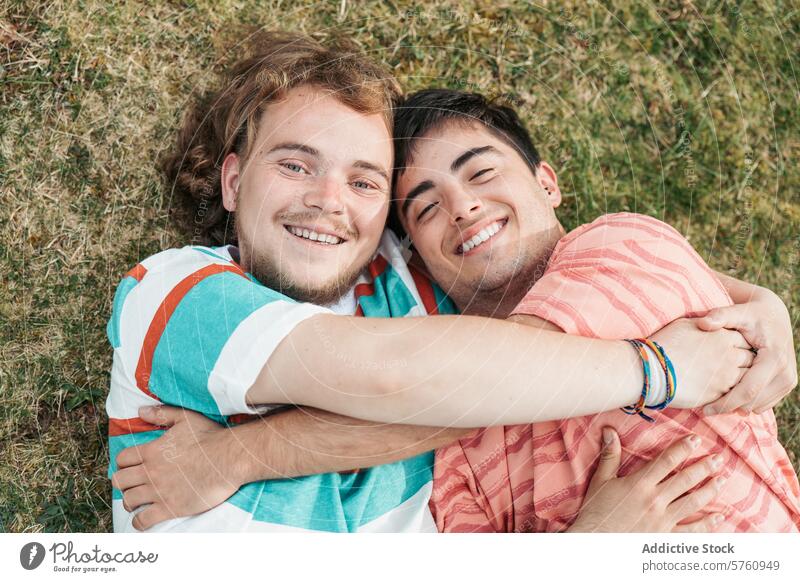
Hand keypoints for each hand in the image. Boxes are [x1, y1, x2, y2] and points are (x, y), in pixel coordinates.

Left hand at [112, 406, 245, 530]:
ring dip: (130, 502)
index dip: (124, 463)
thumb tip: (141, 411)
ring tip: (137, 503)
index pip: (123, 459)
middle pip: (120, 481)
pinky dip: (140, 522)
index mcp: (152, 451)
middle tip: (132, 484)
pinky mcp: (170, 507)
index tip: (131, 466)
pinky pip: (144, 520)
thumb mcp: (186, 418)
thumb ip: (162, 414)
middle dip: (123, 483)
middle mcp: (151, 472)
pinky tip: (144, 520)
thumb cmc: (210, 438)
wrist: (228, 459)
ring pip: (129, 501)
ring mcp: (159, 491)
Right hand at [567, 429, 724, 531]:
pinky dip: (707, 524)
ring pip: (693, 502)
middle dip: (704, 467)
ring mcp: (662, 519)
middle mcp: (655, 500)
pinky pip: (691, 530)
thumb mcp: (601, 480)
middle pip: (685, 479)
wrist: (595, 541)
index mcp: (640, 484)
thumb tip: (609, 430)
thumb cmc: (596, 510)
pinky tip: (719, 517)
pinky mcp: (665, 536)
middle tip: (718, 458)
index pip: (666, 461)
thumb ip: (610, 455)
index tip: (696, 439)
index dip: (683, 448)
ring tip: (722, 480)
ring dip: (710, 490)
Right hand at [650, 318, 754, 408]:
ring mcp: (727, 375)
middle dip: (746, 361)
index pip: (744, 338)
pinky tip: (728, 393)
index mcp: (722, 335)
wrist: (654, 369)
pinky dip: (735, 394)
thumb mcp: (684, 325)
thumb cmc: (665, 344)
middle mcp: (730, 354)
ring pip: (747, 378)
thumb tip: (708, 323)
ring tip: (735, 381)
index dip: (740, 344)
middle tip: (739, 365)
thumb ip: (703, 324)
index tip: (735, 348)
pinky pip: (736, 394)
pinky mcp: (720, 393)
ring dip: (743, 380)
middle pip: (750, 358)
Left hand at [695, 290, 797, 413]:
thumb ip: (721, 316)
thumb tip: (703, 323)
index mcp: (775, 358)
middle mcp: (786, 372)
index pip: (748, 390)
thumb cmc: (752, 313)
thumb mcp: (738, 311)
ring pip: (759, 406)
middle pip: (753, 402)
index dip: (725, 402)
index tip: (704, 409)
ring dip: (737, 407)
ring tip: (714, 402)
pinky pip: (764, 403)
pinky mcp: (786, 384)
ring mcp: (788, 380)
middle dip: (729, 408)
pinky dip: (747, 403)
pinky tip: (728, 397)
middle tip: (705, 409)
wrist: (774, 314)